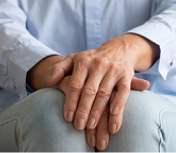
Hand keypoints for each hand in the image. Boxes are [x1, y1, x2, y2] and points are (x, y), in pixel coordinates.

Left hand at [27, 33, 158, 146]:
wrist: (120, 48)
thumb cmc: (93, 58)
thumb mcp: (74, 58)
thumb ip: (59, 69)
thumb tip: (48, 82)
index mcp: (84, 62)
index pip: (75, 84)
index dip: (71, 102)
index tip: (68, 118)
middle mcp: (99, 65)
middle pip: (89, 91)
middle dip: (84, 110)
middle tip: (78, 126)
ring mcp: (113, 70)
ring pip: (105, 93)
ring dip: (98, 111)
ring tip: (91, 126)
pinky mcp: (126, 75)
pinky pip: (123, 92)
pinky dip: (119, 105)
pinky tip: (113, 118)